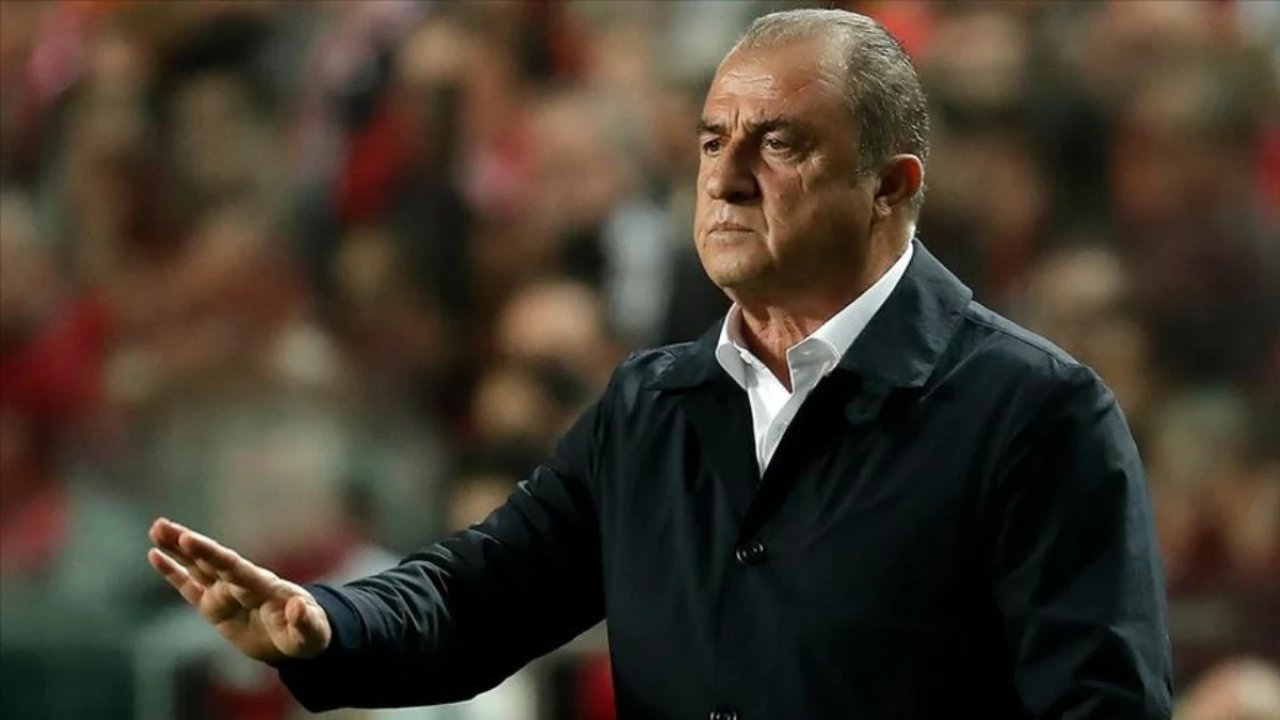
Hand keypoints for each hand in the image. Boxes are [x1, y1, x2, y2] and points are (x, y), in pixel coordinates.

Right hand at [147, 518, 331, 662]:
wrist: (299, 639)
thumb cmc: (309, 633)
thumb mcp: (312, 632)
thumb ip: (304, 621)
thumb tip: (297, 607)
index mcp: (262, 586)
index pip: (232, 566)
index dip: (209, 553)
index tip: (188, 539)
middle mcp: (240, 584)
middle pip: (210, 561)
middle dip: (187, 544)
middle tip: (161, 526)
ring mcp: (225, 594)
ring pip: (196, 568)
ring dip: (176, 550)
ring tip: (156, 529)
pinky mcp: (214, 608)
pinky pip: (189, 588)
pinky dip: (173, 573)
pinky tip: (155, 555)